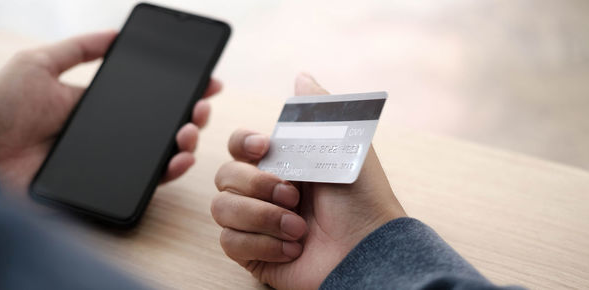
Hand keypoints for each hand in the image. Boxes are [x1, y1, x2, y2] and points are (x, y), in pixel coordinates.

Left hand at [0, 31, 221, 194]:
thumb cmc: (1, 108)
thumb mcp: (39, 64)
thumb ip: (78, 48)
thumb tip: (117, 33)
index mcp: (100, 106)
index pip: (150, 98)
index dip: (181, 90)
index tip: (207, 80)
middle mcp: (113, 135)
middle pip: (165, 125)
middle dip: (193, 113)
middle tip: (202, 103)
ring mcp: (113, 162)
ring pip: (164, 153)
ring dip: (189, 139)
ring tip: (191, 127)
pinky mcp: (110, 188)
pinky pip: (149, 182)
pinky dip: (172, 170)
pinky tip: (181, 155)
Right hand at [211, 73, 406, 288]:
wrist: (366, 250)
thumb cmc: (360, 199)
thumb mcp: (344, 145)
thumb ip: (318, 110)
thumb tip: (301, 76)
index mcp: (281, 164)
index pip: (237, 146)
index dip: (242, 143)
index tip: (264, 147)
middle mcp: (264, 192)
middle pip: (224, 176)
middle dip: (259, 186)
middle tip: (294, 195)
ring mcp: (256, 223)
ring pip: (222, 209)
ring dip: (264, 217)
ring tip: (299, 228)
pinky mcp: (253, 253)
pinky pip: (230, 242)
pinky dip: (264, 244)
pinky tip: (293, 247)